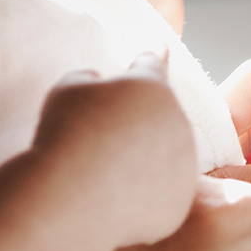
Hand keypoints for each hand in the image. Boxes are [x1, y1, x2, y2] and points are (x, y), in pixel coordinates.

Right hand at [35, 52, 197, 246]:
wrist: (73, 200)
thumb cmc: (66, 137)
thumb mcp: (67, 90)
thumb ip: (87, 80)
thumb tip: (96, 84)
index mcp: (153, 88)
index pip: (153, 64)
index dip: (151, 56)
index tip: (159, 48)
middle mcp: (178, 123)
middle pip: (158, 119)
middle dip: (136, 126)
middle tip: (101, 142)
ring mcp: (184, 166)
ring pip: (163, 159)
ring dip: (142, 163)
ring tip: (102, 175)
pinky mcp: (179, 203)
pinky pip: (159, 197)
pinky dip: (140, 199)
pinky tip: (111, 202)